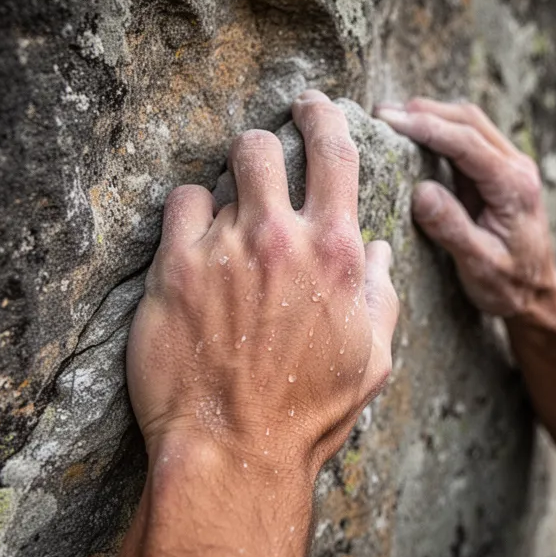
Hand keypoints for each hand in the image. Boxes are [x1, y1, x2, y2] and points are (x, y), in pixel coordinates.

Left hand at [127, 90, 399, 480]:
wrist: (234, 450)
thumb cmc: (308, 413)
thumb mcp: (372, 360)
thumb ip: (381, 296)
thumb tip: (377, 252)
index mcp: (334, 252)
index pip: (336, 152)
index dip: (325, 116)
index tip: (313, 106)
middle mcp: (280, 237)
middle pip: (263, 147)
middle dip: (261, 149)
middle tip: (256, 168)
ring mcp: (223, 248)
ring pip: (220, 178)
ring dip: (226, 193)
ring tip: (223, 230)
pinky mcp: (174, 267)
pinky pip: (179, 204)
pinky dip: (187, 216)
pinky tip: (192, 249)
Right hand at [374, 98, 555, 317]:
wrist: (536, 294)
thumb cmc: (510, 284)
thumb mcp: (479, 265)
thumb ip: (451, 228)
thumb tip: (421, 191)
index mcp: (513, 187)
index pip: (467, 143)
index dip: (427, 127)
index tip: (391, 121)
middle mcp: (516, 168)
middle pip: (469, 120)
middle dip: (424, 112)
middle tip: (382, 114)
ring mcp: (510, 166)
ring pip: (469, 123)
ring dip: (432, 116)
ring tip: (392, 119)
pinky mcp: (498, 172)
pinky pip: (468, 138)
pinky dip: (440, 129)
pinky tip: (414, 133)